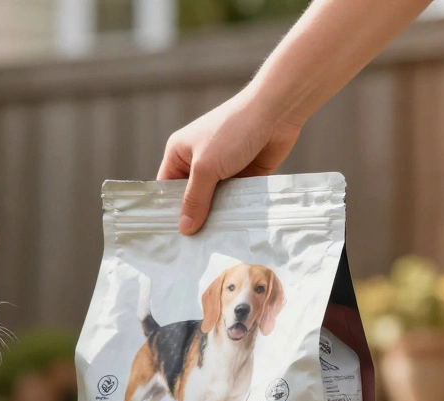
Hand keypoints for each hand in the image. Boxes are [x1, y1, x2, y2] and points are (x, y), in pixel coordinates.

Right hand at [158, 89, 303, 234]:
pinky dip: (234, 211)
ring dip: (215, 216)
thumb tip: (184, 228)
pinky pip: (234, 198)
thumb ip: (195, 199)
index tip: (168, 237)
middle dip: (193, 217)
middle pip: (191, 198)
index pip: (166, 188)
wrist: (277, 112)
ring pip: (214, 201)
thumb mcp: (206, 167)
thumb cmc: (233, 130)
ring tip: (212, 243)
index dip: (167, 211)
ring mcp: (222, 169)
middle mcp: (199, 162)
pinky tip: (233, 229)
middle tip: (191, 247)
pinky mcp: (245, 174)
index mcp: (180, 154)